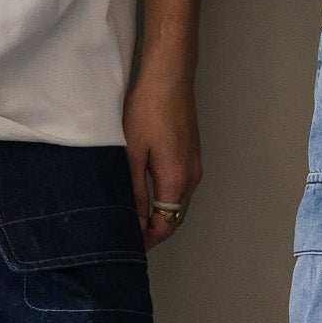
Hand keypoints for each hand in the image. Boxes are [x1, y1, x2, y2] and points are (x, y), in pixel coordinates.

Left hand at [123, 56, 202, 250]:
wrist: (170, 78)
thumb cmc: (148, 111)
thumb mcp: (133, 153)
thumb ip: (135, 190)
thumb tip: (134, 221)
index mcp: (177, 180)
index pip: (166, 225)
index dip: (147, 240)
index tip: (126, 244)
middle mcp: (192, 177)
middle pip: (175, 218)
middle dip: (154, 230)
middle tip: (126, 232)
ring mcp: (195, 165)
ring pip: (179, 202)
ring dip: (160, 214)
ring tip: (133, 215)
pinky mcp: (192, 154)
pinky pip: (181, 187)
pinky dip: (166, 198)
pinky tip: (147, 193)